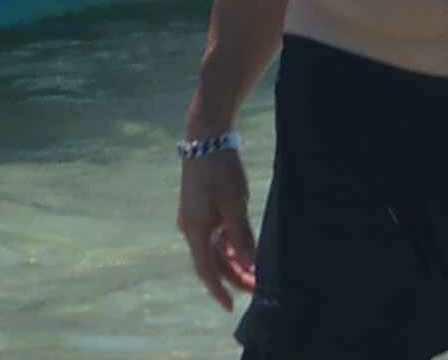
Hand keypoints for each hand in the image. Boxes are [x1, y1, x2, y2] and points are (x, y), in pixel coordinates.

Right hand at [178, 138, 259, 306]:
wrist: (206, 139)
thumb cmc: (220, 172)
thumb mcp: (235, 206)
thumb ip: (242, 238)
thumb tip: (249, 265)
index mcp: (195, 230)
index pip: (206, 270)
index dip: (218, 290)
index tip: (230, 308)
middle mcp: (191, 227)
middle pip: (211, 262)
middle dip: (233, 277)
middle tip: (257, 288)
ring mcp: (195, 218)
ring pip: (214, 250)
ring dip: (232, 263)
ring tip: (254, 272)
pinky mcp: (201, 208)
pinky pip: (214, 237)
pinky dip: (229, 248)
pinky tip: (244, 250)